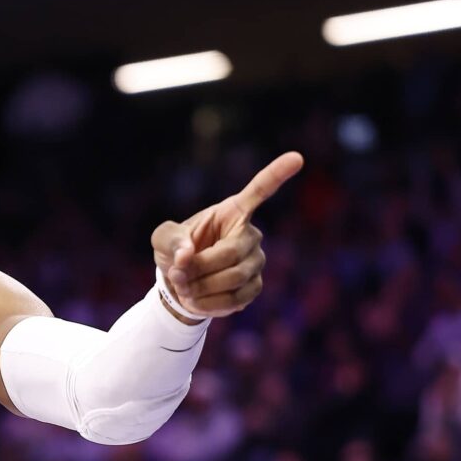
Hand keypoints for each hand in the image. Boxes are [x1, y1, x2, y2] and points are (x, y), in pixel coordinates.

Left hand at [151, 151, 303, 318]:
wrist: (182, 284)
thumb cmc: (176, 252)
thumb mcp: (163, 239)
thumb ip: (170, 240)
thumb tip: (186, 256)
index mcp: (233, 211)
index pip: (259, 190)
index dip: (277, 174)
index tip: (297, 157)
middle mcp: (251, 234)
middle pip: (231, 254)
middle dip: (199, 268)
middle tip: (176, 275)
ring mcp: (257, 262)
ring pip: (234, 279)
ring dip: (201, 288)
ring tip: (183, 288)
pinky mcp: (255, 287)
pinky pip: (237, 298)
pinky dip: (210, 303)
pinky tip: (195, 300)